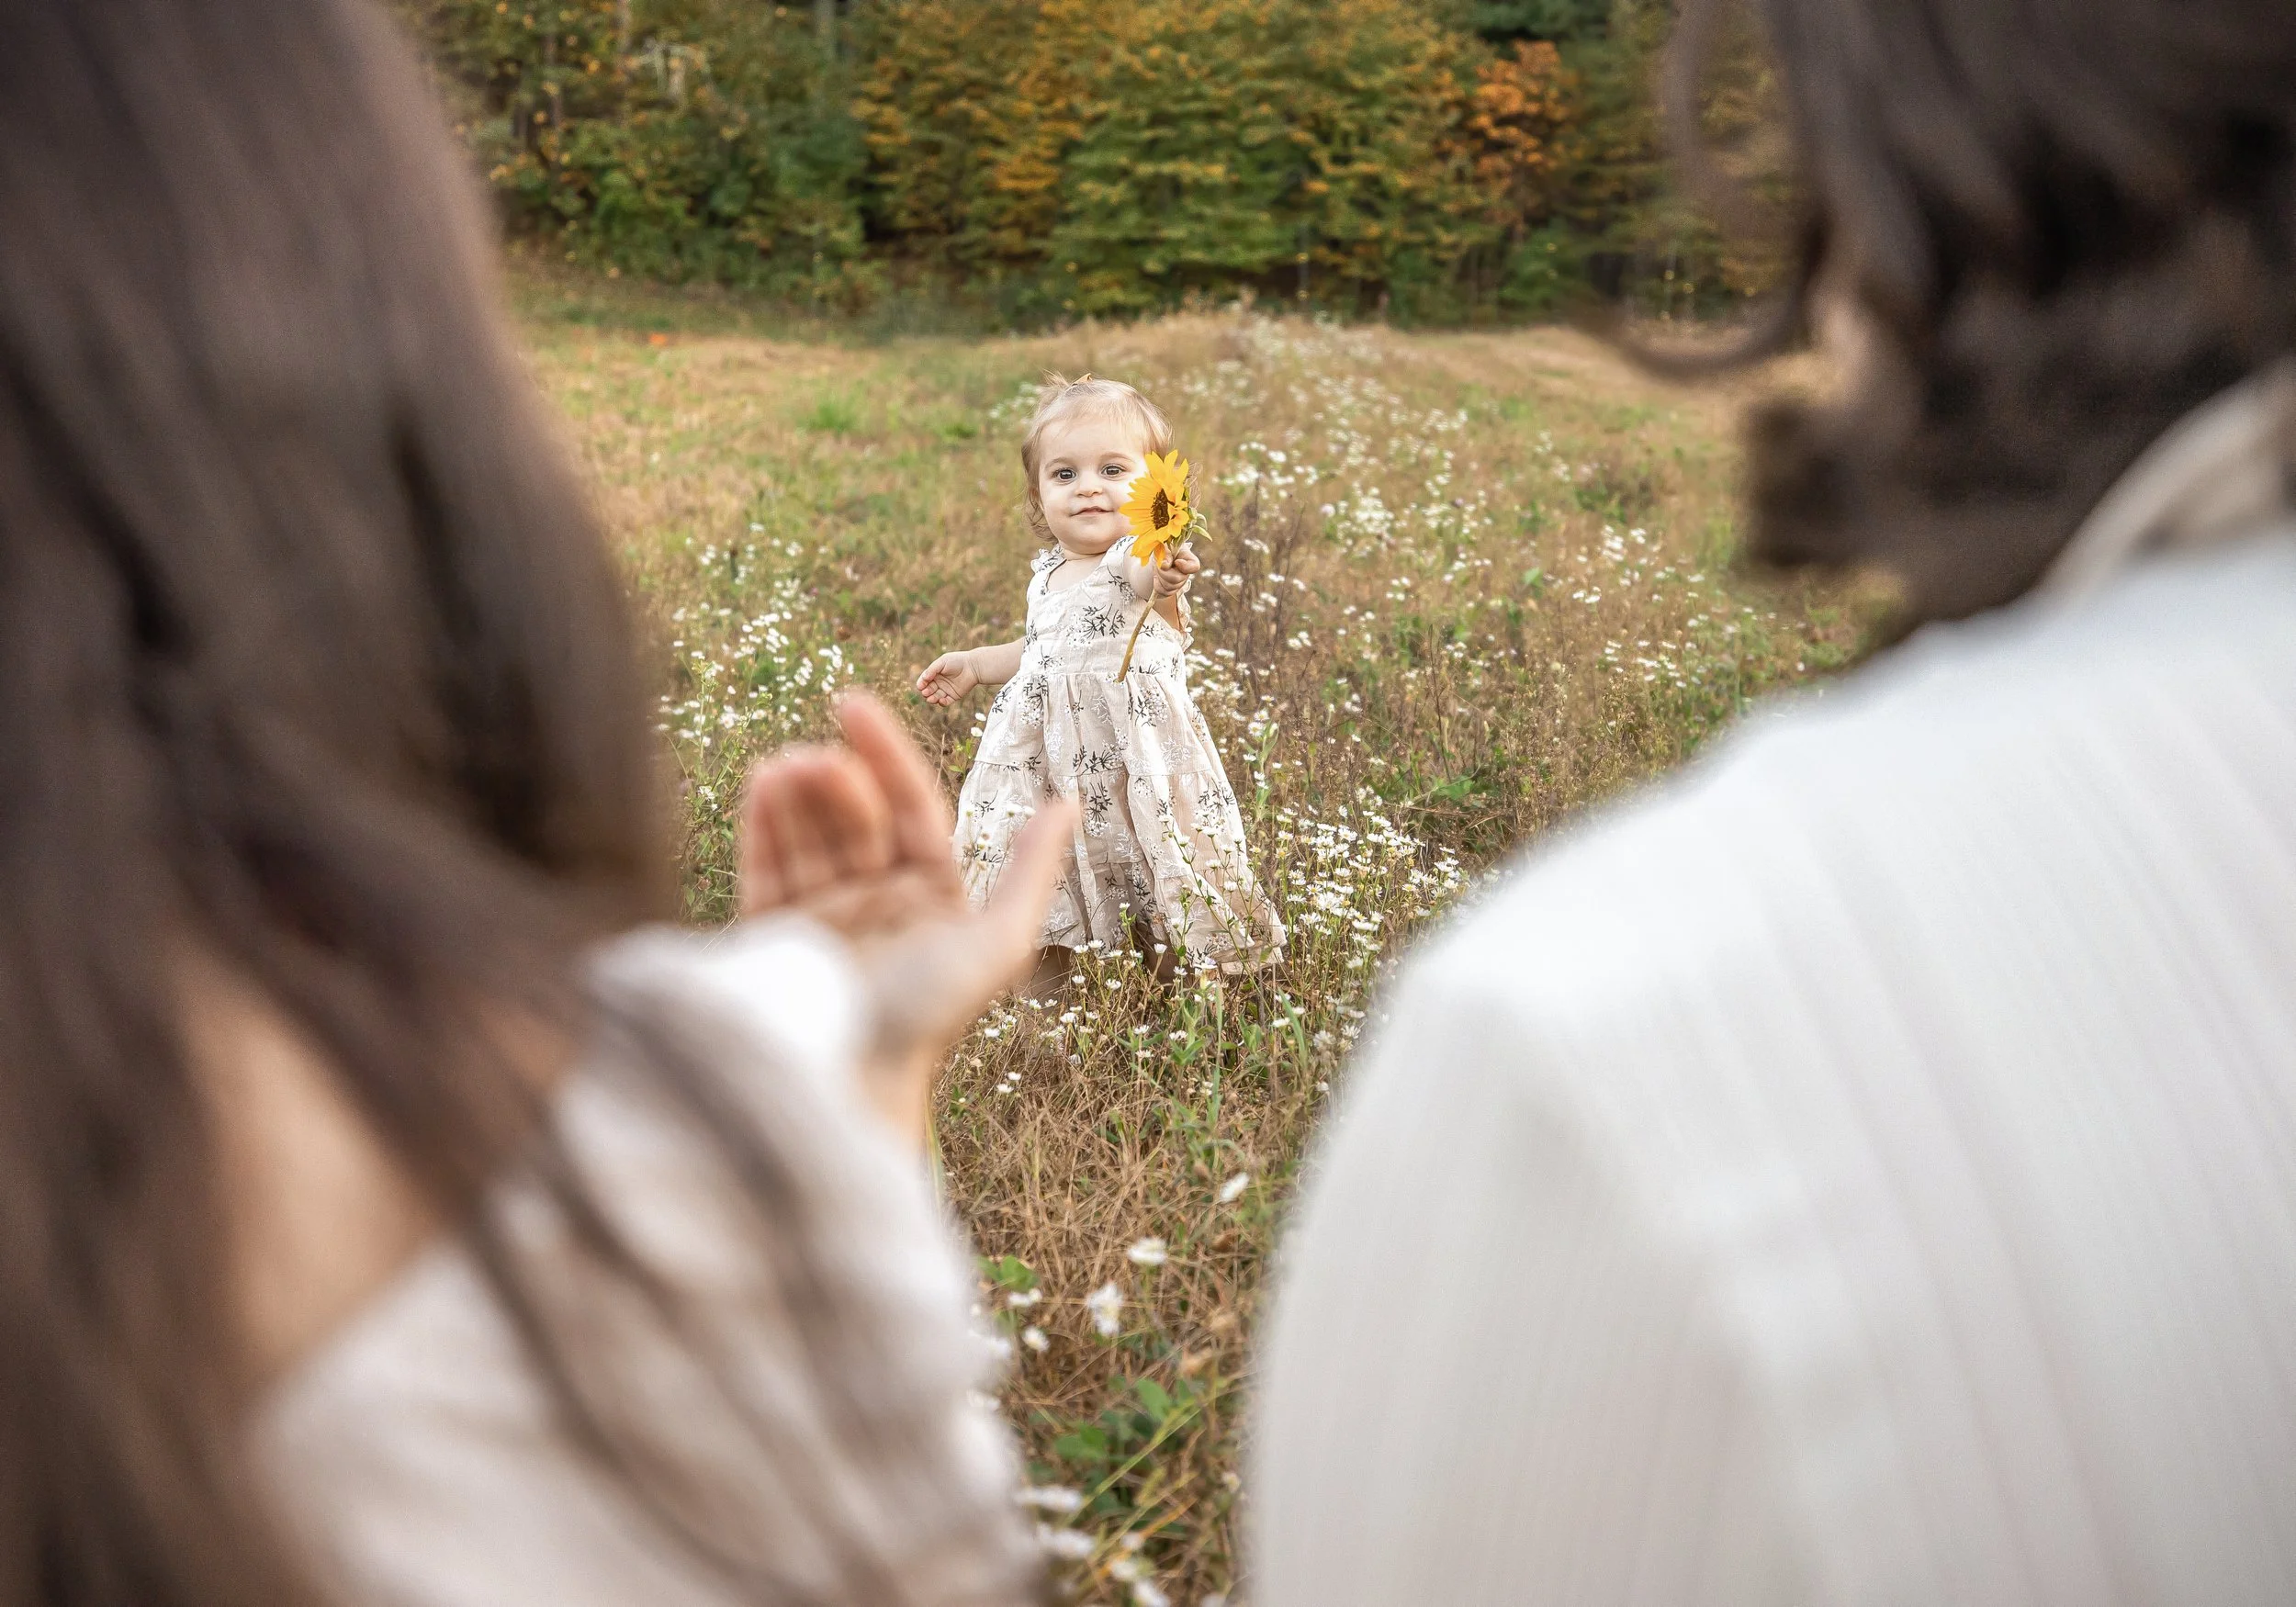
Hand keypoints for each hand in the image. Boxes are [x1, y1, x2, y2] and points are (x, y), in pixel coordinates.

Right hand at [736, 692, 1075, 1147]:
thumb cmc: (929, 1016)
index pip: (908, 808)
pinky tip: (760, 786)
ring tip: (783, 764)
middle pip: (854, 818)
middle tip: (816, 755)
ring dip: (795, 795)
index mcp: (929, 897)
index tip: (852, 704)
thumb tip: (1068, 802)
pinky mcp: (773, 937)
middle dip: (837, 781)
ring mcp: (822, 916)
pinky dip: (761, 827)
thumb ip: (1029, 871)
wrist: (852, 1080)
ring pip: (807, 836)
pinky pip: (764, 869)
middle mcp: (876, 902)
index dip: (884, 754)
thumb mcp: (997, 942)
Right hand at [914, 651, 978, 706]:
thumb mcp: (942, 662)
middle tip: (926, 692)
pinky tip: (941, 700)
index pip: (924, 681)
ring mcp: (946, 690)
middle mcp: (939, 682)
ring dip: (932, 699)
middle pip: (928, 690)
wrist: (973, 666)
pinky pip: (945, 702)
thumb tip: (924, 678)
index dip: (921, 684)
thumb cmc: (957, 661)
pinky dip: (942, 702)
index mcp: (935, 674)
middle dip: (926, 692)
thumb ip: (932, 669)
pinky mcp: (953, 696)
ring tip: (931, 699)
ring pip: (935, 697)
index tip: (920, 686)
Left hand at [1153, 544, 1199, 600]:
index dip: (1185, 567)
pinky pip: (1164, 592)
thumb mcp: (1164, 546)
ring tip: (1157, 569)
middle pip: (1177, 579)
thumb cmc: (1163, 549)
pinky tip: (1156, 578)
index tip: (1176, 561)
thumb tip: (1164, 565)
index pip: (1195, 567)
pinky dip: (1157, 585)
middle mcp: (1186, 573)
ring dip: (1159, 577)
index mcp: (1187, 558)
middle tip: (1158, 564)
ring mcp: (1180, 583)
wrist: (1158, 558)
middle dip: (1163, 572)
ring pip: (1169, 587)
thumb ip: (1166, 553)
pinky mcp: (1172, 590)